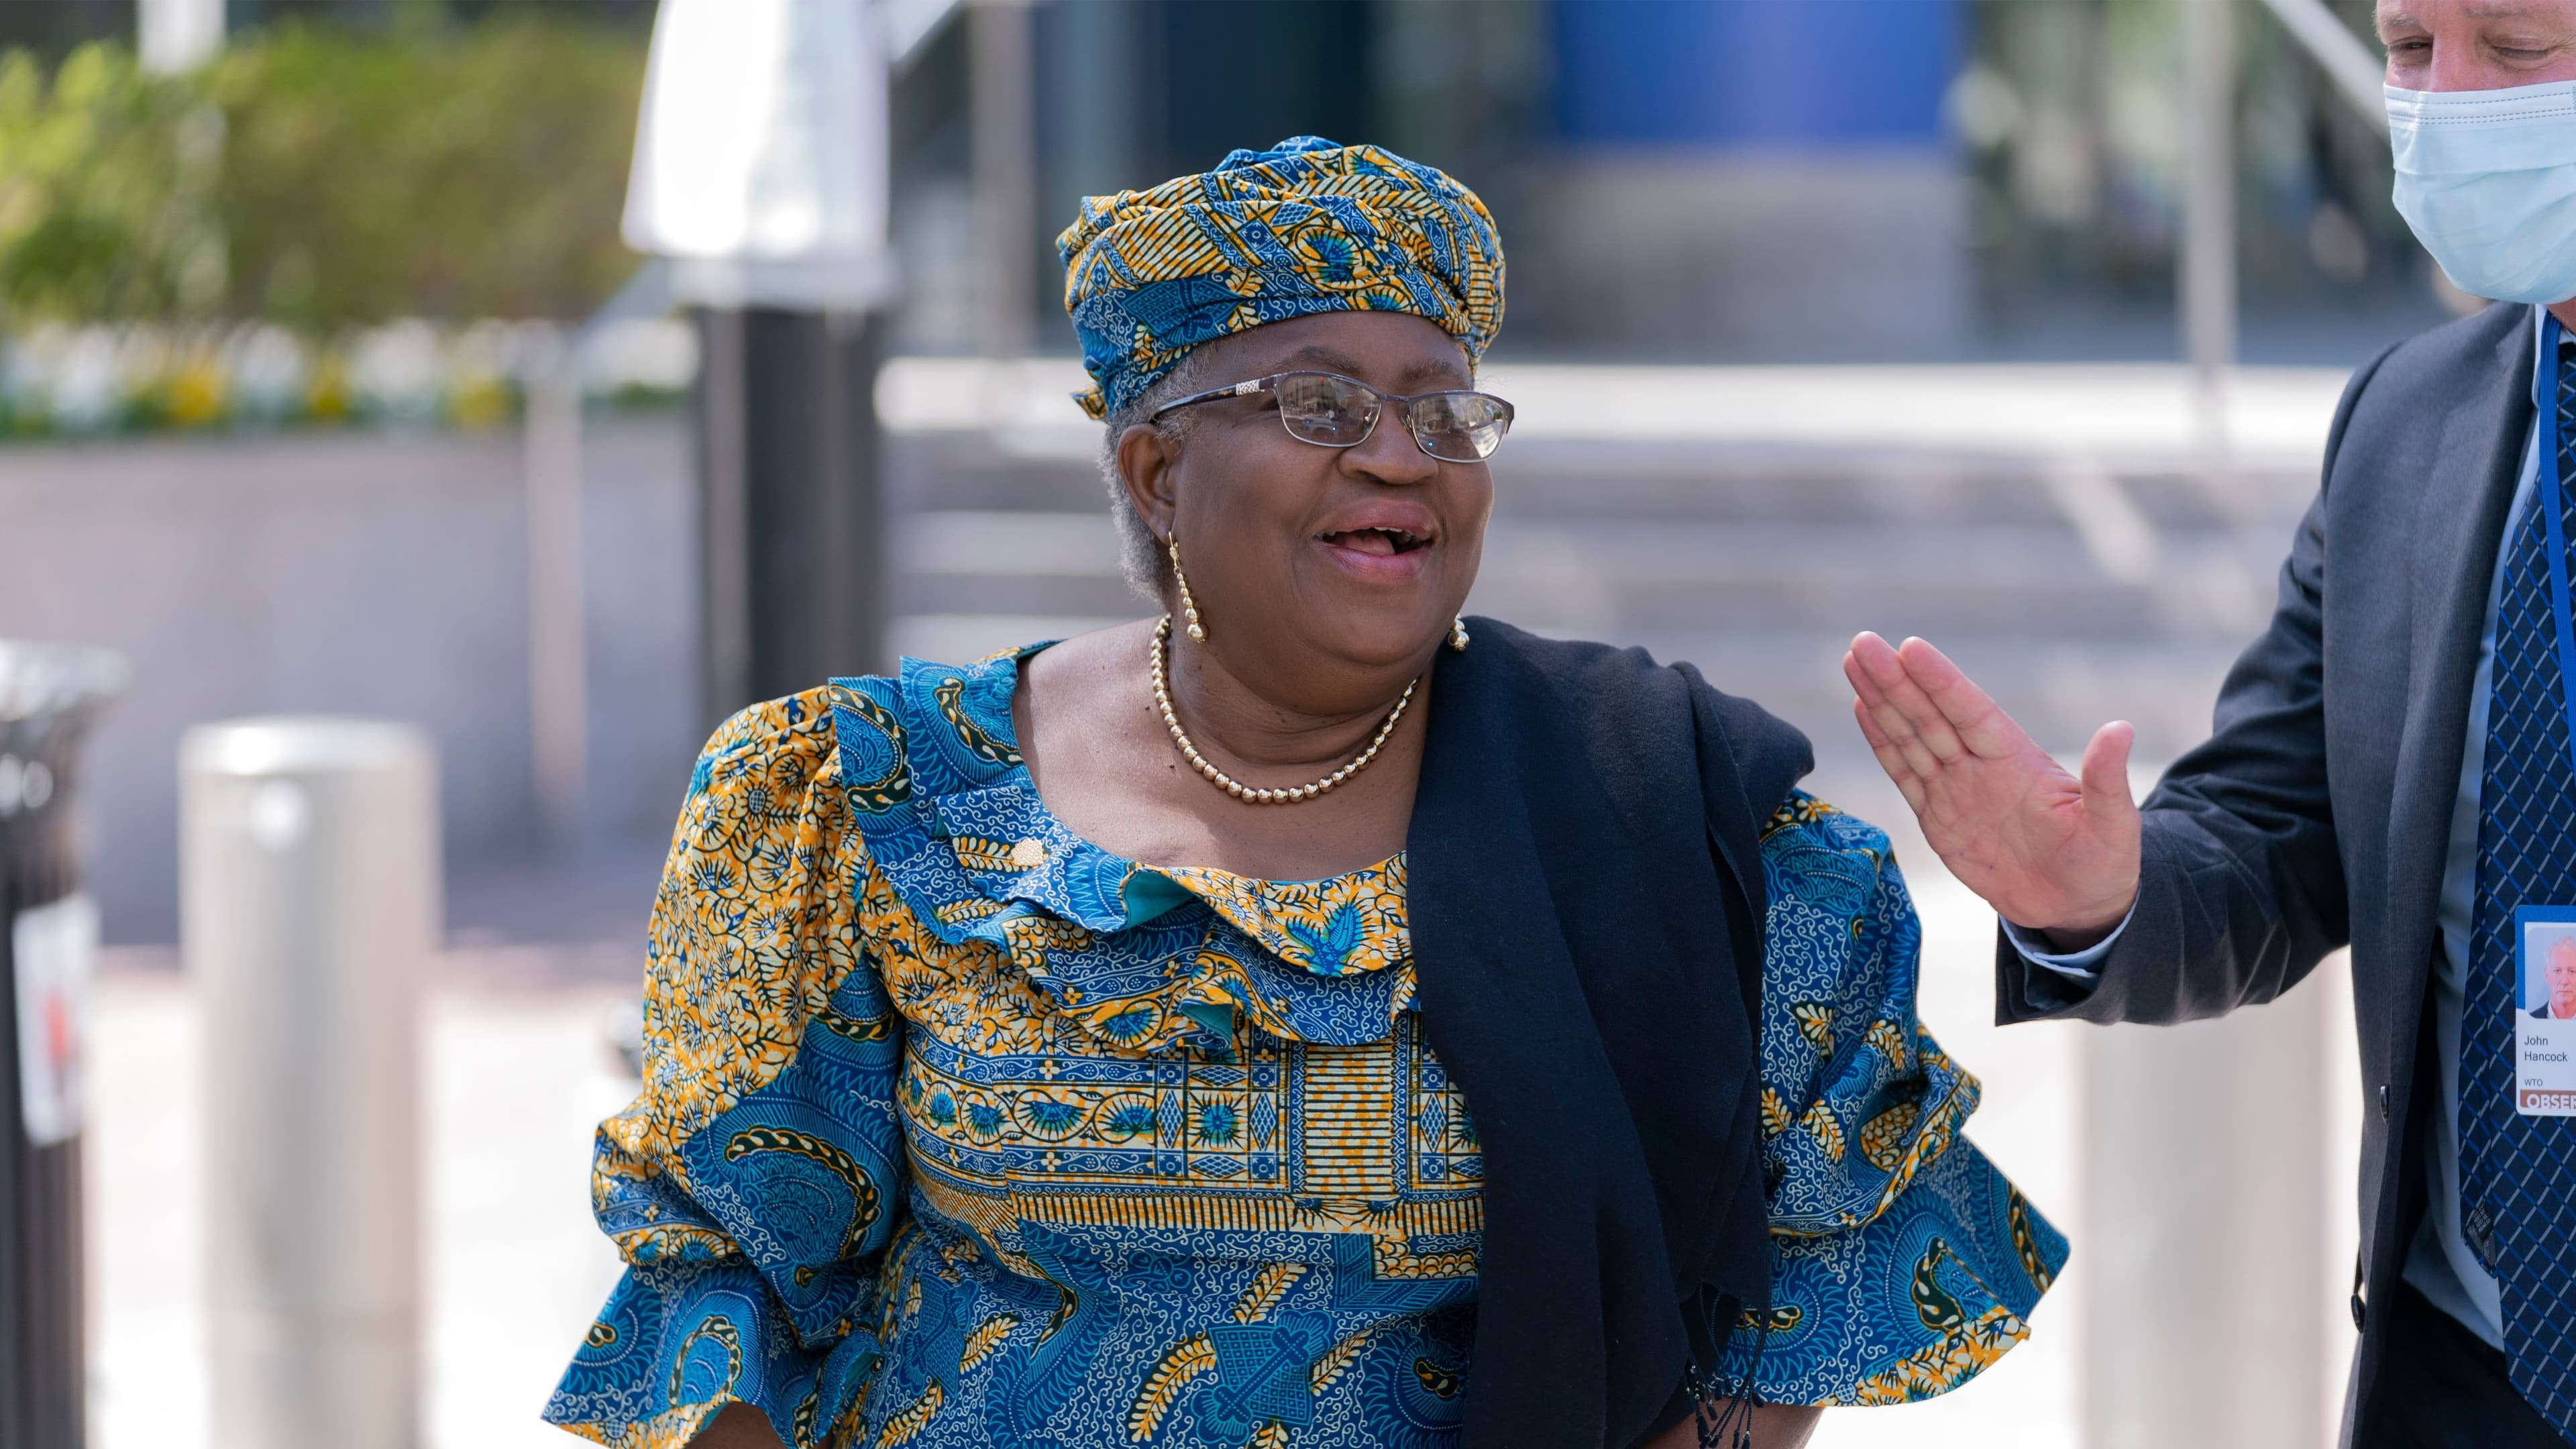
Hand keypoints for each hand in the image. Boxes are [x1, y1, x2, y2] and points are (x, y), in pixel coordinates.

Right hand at [1843, 632, 2139, 947]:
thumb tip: (2121, 729)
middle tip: (1863, 643)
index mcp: (2017, 761)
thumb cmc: (2102, 863)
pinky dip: (1882, 743)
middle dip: (1895, 680)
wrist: (2077, 906)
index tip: (1910, 648)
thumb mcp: (2113, 824)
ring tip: (1854, 662)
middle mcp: (1981, 767)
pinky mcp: (1937, 819)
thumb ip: (2106, 779)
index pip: (1971, 712)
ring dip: (1881, 700)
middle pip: (1930, 715)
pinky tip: (1863, 709)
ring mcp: (1956, 790)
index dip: (1940, 682)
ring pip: (1910, 737)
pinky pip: (1904, 774)